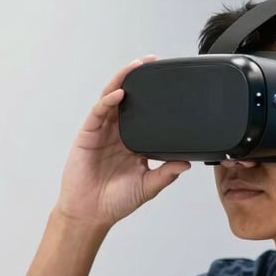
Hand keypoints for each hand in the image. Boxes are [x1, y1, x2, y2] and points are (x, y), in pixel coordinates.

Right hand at [56, 57, 189, 227]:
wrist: (91, 214)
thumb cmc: (116, 201)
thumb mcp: (148, 186)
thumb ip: (166, 173)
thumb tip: (187, 163)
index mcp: (133, 142)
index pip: (145, 113)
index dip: (155, 98)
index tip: (171, 84)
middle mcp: (117, 132)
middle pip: (127, 98)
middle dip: (137, 78)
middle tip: (152, 62)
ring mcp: (102, 132)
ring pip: (111, 98)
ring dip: (122, 80)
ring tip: (135, 66)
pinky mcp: (88, 135)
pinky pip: (98, 113)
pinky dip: (108, 101)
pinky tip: (119, 94)